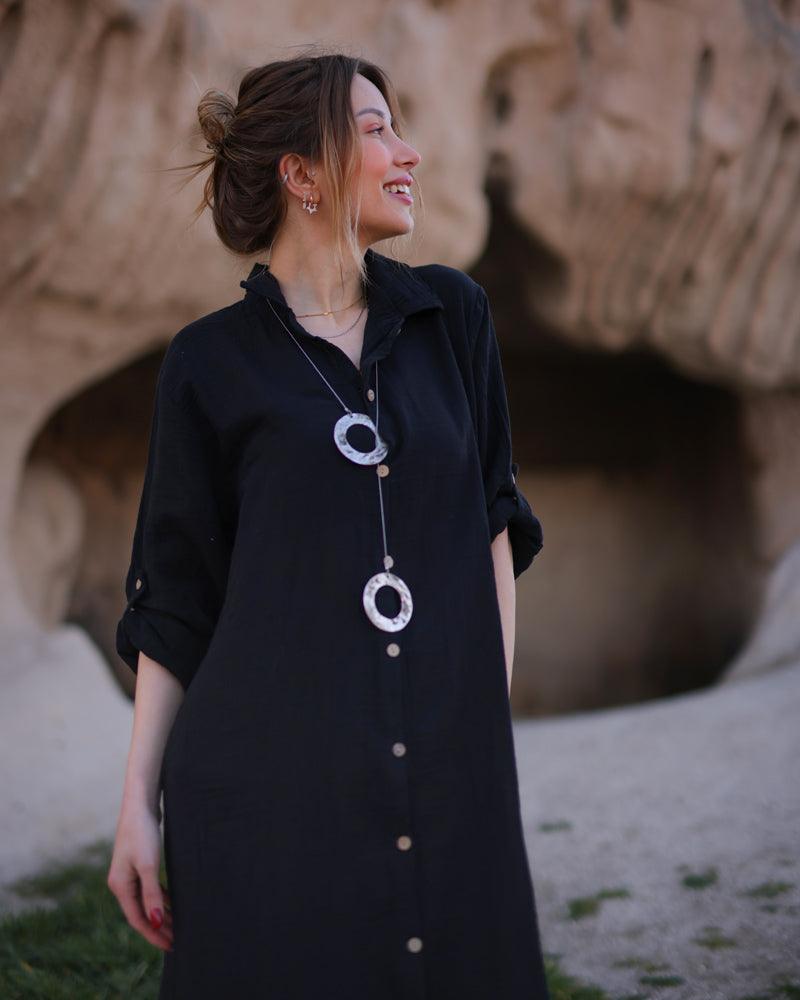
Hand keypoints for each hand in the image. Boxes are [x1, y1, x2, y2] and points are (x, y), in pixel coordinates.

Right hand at [107, 799, 173, 951]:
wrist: (140, 804)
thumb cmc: (143, 832)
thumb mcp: (149, 865)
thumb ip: (152, 894)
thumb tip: (156, 921)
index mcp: (120, 886)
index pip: (137, 919)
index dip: (153, 934)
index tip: (170, 946)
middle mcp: (122, 882)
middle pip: (141, 912)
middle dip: (158, 928)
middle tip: (177, 941)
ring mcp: (130, 873)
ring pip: (146, 901)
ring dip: (161, 914)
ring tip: (178, 926)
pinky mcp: (139, 864)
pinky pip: (150, 889)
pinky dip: (161, 899)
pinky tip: (172, 903)